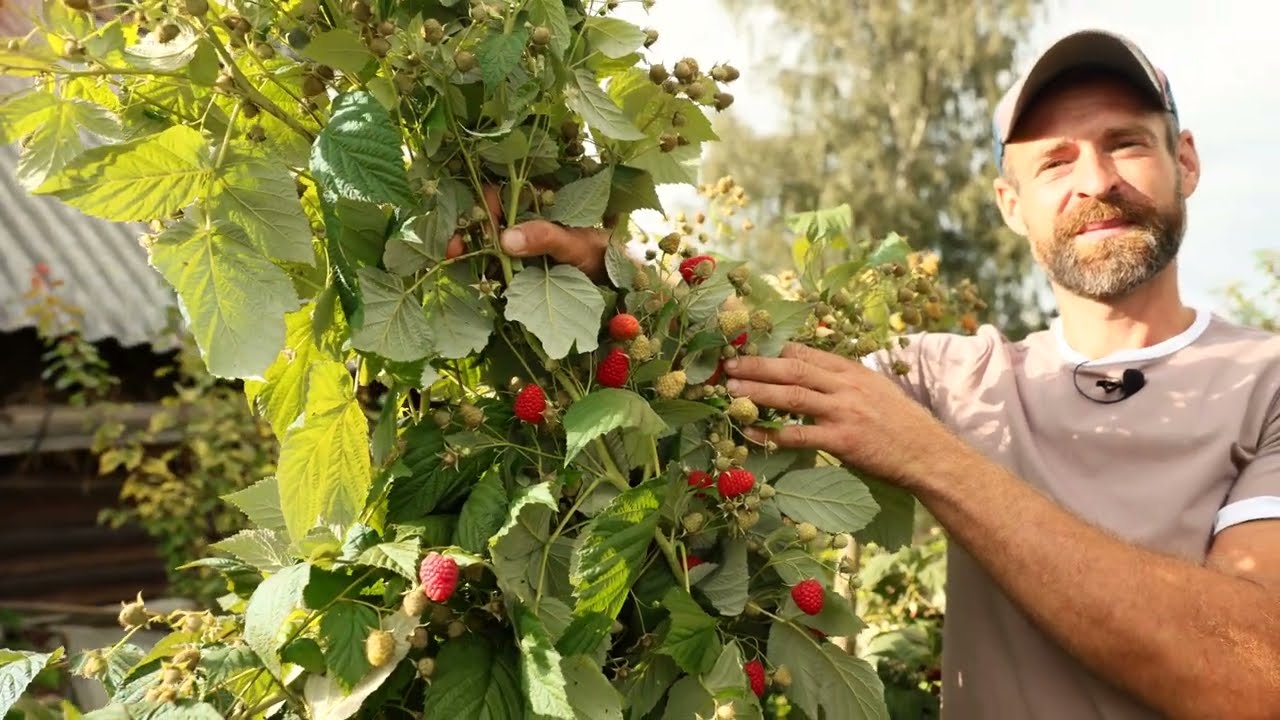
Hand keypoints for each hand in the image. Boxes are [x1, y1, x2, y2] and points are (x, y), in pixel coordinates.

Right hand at [445, 186, 608, 280]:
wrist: (611, 278)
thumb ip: (543, 237)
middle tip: (450, 249)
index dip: (477, 206)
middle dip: (463, 231)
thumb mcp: (572, 243)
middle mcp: (520, 223)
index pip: (496, 197)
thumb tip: (505, 239)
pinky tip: (474, 281)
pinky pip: (492, 268)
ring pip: (483, 245)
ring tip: (454, 262)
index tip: (468, 223)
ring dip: (467, 253)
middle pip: (482, 221)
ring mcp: (516, 247)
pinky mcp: (516, 270)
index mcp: (533, 206)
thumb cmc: (596, 253)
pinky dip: (479, 273)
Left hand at [722, 343, 958, 489]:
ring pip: (792, 397)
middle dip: (757, 366)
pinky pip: (799, 435)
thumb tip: (811, 375)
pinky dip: (772, 433)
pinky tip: (750, 433)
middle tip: (728, 366)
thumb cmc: (901, 424)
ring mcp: (844, 412)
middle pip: (793, 370)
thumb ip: (844, 381)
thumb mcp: (875, 390)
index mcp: (852, 371)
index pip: (806, 354)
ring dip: (758, 393)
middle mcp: (846, 386)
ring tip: (731, 392)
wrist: (929, 454)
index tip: (748, 351)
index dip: (773, 352)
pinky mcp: (843, 440)